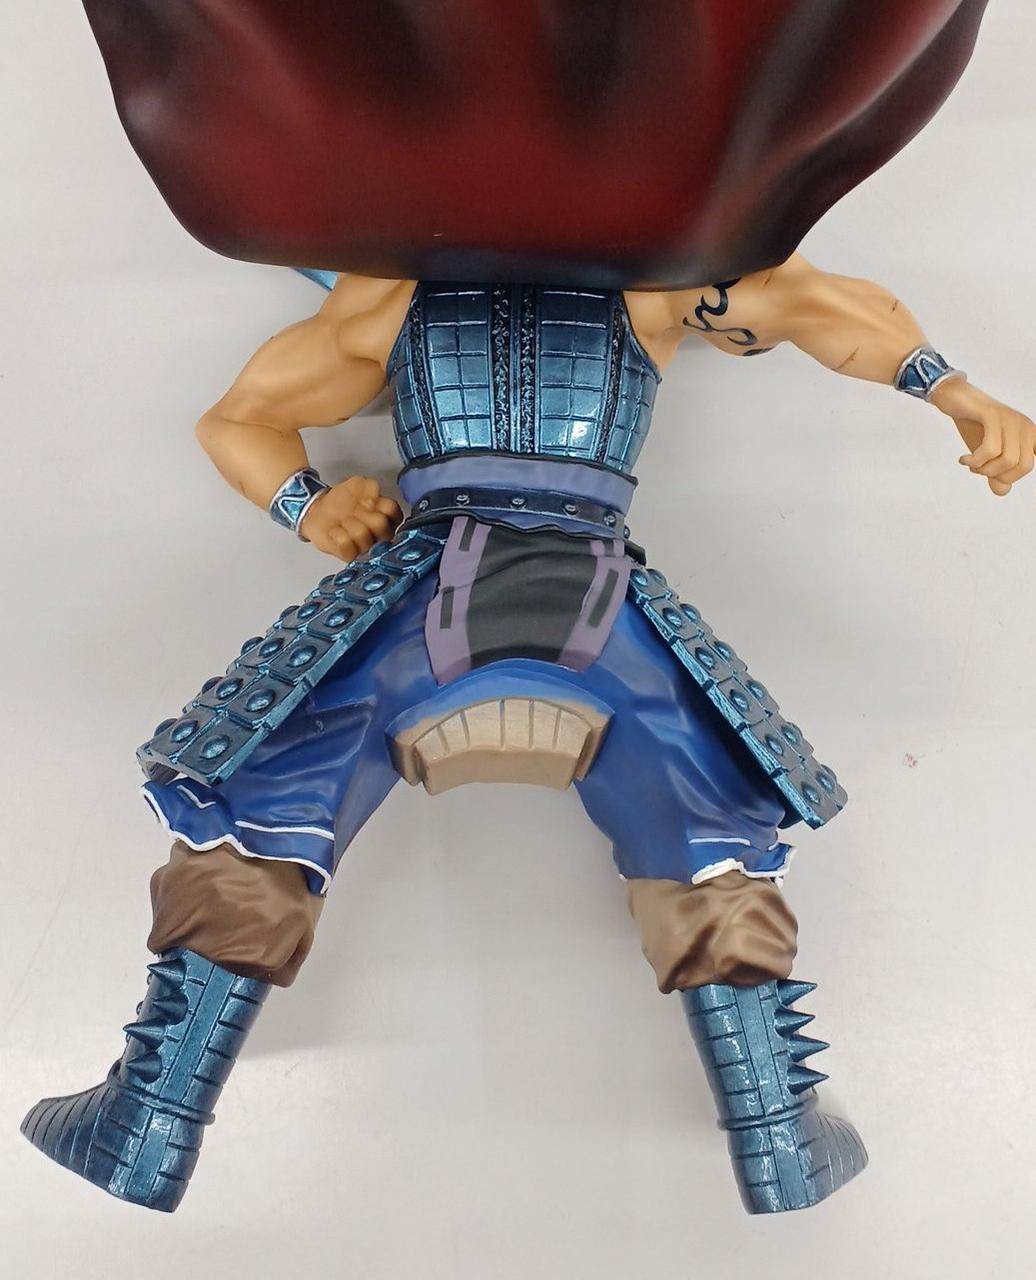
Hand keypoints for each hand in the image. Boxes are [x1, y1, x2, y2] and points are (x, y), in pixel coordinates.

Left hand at [300, 475, 402, 559]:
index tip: (366, 501)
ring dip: (349, 523)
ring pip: (362, 534)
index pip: (394, 512)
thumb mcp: (358, 485)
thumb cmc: (342, 501)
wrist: (320, 513)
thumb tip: (374, 498)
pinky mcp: (350, 555)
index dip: (378, 504)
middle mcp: (380, 534)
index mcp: (387, 517)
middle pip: (380, 524)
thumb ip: (370, 486)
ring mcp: (366, 547)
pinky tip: (336, 531)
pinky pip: (346, 545)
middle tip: (355, 512)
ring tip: (344, 521)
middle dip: (363, 514)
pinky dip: (337, 534)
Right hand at [931, 379, 1035, 496]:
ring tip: (970, 464)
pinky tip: (963, 459)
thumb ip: (995, 473)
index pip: (1030, 465)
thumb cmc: (973, 425)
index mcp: (1029, 435)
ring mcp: (1011, 419)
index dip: (1012, 477)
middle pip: (1024, 466)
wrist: (954, 399)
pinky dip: (975, 460)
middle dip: (996, 475)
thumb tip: (1002, 491)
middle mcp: (1026, 426)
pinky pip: (991, 449)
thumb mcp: (986, 454)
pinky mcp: (993, 415)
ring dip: (983, 469)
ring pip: (1008, 460)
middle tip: (977, 469)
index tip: (991, 474)